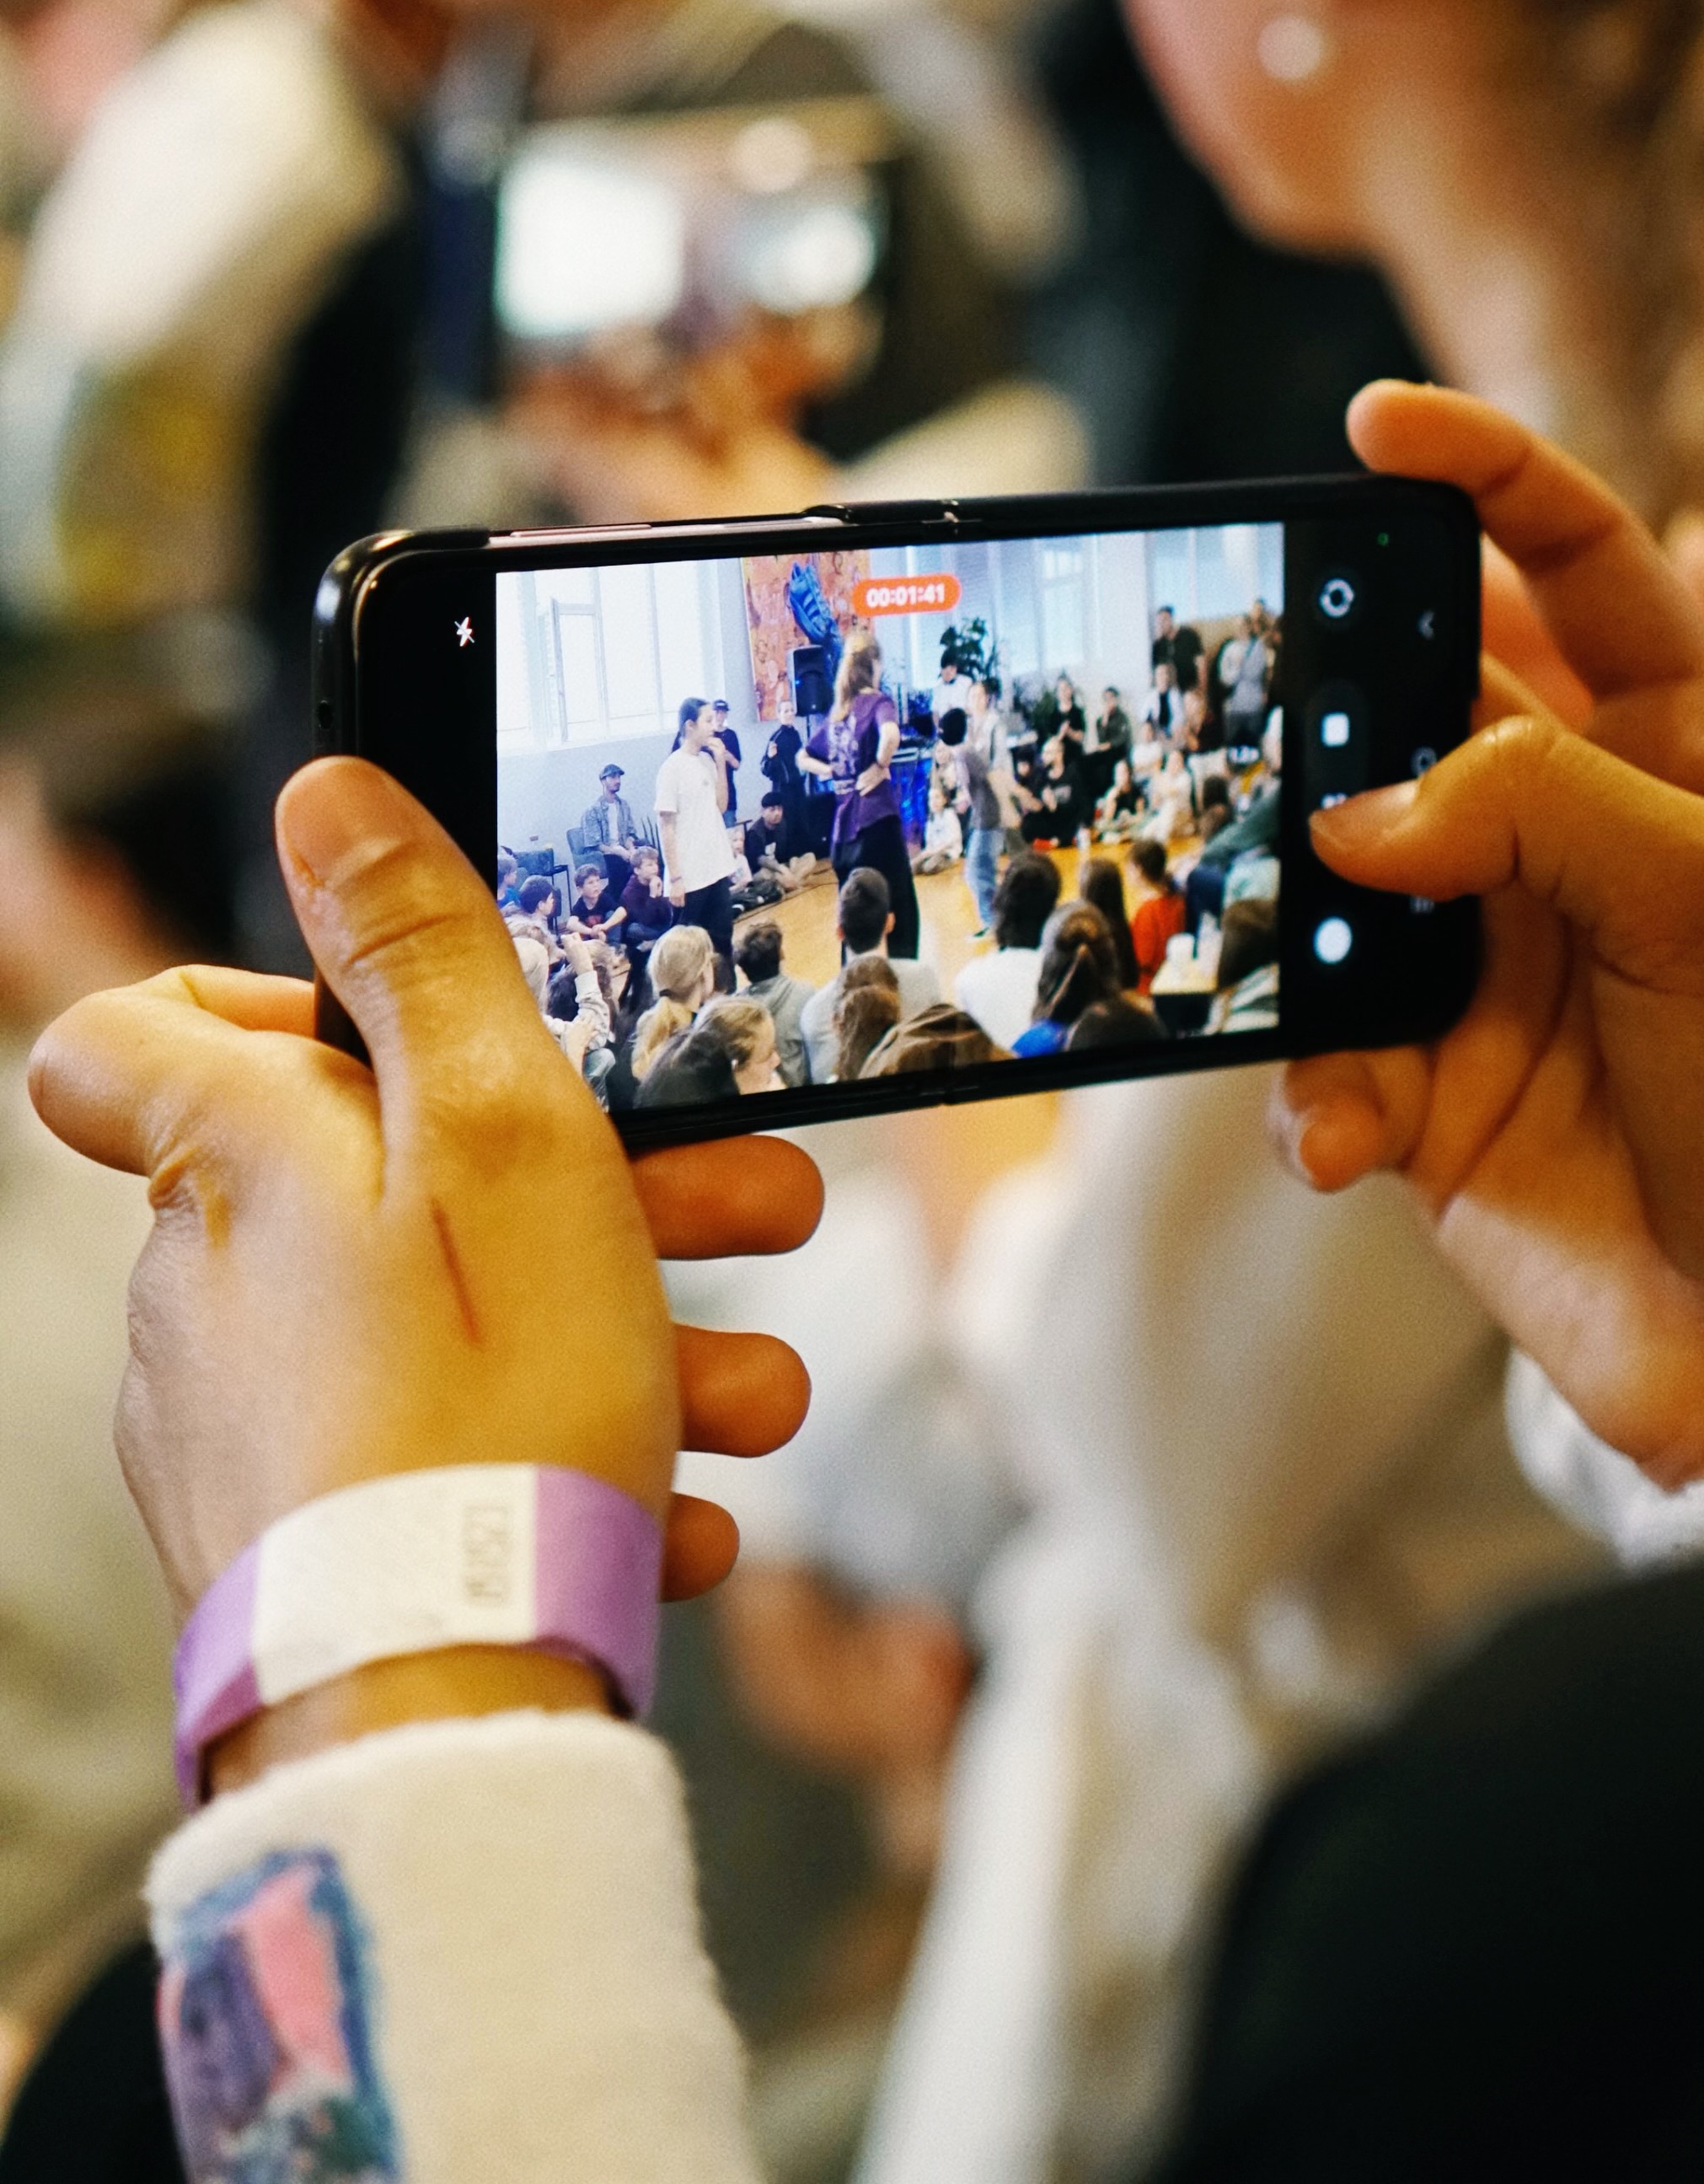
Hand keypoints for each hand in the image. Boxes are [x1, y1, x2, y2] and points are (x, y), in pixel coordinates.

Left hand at [29, 760, 819, 1765]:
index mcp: (231, 1161)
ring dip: (628, 1332)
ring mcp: (248, 1433)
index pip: (133, 1037)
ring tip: (754, 1384)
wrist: (446, 1722)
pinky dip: (571, 1460)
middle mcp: (204, 1290)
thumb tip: (327, 797)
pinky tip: (674, 1497)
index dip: (252, 1002)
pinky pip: (450, 1464)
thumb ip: (419, 951)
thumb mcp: (494, 1123)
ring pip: (450, 1328)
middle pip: (384, 1183)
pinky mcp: (305, 1551)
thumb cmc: (478, 1411)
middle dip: (594, 1190)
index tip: (390, 1023)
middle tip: (744, 1211)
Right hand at [1275, 385, 1703, 1490]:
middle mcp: (1560, 842)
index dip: (1486, 476)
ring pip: (1331, 868)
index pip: (1580, 566)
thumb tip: (1351, 813)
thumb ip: (1530, 802)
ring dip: (1293, 901)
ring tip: (1283, 928)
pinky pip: (1311, 1051)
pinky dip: (1308, 1090)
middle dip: (1326, 683)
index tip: (1375, 424)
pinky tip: (1345, 1138)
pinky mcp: (1414, 1089)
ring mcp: (1478, 961)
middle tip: (1250, 683)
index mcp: (1668, 757)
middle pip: (1412, 701)